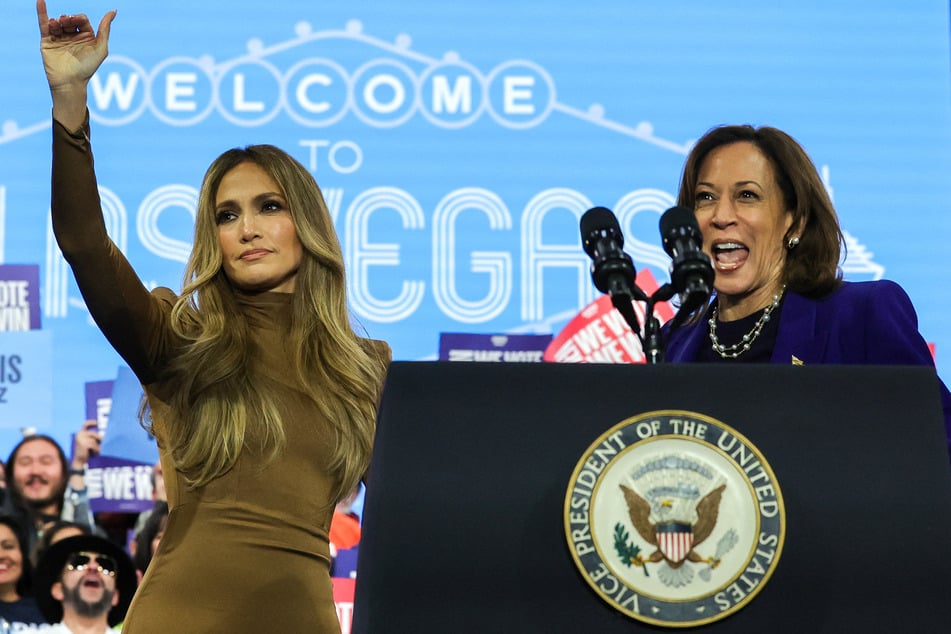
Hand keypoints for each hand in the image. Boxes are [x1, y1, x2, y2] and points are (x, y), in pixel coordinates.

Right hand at [37, 0, 115, 127]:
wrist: (70, 81)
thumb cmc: (88, 67)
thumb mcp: (101, 47)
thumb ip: (105, 29)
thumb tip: (113, 11)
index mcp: (87, 37)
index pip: (82, 20)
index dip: (79, 17)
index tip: (77, 21)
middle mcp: (73, 37)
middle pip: (70, 20)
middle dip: (68, 19)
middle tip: (67, 22)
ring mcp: (60, 38)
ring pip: (58, 23)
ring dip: (58, 21)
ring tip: (58, 24)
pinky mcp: (47, 41)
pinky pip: (44, 24)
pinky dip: (42, 13)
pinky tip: (40, 2)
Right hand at [71, 419, 102, 468]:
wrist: (79, 461)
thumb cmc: (86, 452)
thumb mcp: (89, 443)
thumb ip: (93, 437)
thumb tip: (103, 435)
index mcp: (80, 434)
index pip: (85, 425)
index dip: (92, 422)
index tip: (98, 423)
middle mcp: (79, 435)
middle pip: (94, 434)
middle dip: (99, 439)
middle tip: (101, 444)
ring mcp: (81, 439)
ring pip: (95, 440)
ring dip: (97, 446)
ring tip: (95, 451)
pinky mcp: (84, 444)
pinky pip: (94, 445)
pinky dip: (96, 449)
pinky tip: (94, 453)